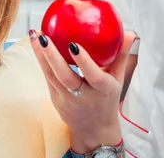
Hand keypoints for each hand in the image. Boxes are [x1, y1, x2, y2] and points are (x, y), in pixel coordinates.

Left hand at [30, 29, 135, 153]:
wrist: (94, 130)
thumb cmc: (107, 99)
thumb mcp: (117, 80)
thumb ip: (121, 56)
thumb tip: (129, 33)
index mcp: (101, 90)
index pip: (92, 75)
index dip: (83, 61)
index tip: (73, 44)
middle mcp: (83, 96)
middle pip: (65, 76)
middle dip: (52, 56)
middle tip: (43, 36)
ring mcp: (66, 98)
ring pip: (51, 75)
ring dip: (40, 54)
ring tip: (34, 34)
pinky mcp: (55, 98)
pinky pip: (47, 77)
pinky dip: (41, 60)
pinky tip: (35, 44)